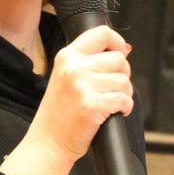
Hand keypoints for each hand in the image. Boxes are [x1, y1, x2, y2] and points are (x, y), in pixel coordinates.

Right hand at [25, 24, 132, 162]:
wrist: (48, 142)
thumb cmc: (59, 112)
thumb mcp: (66, 77)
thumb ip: (89, 61)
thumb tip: (124, 49)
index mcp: (67, 56)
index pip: (101, 33)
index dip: (117, 42)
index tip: (122, 52)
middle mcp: (74, 67)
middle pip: (119, 59)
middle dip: (123, 74)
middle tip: (112, 87)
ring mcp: (82, 86)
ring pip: (124, 80)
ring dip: (124, 93)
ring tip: (110, 102)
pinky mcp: (92, 105)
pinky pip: (124, 99)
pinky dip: (125, 107)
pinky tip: (113, 112)